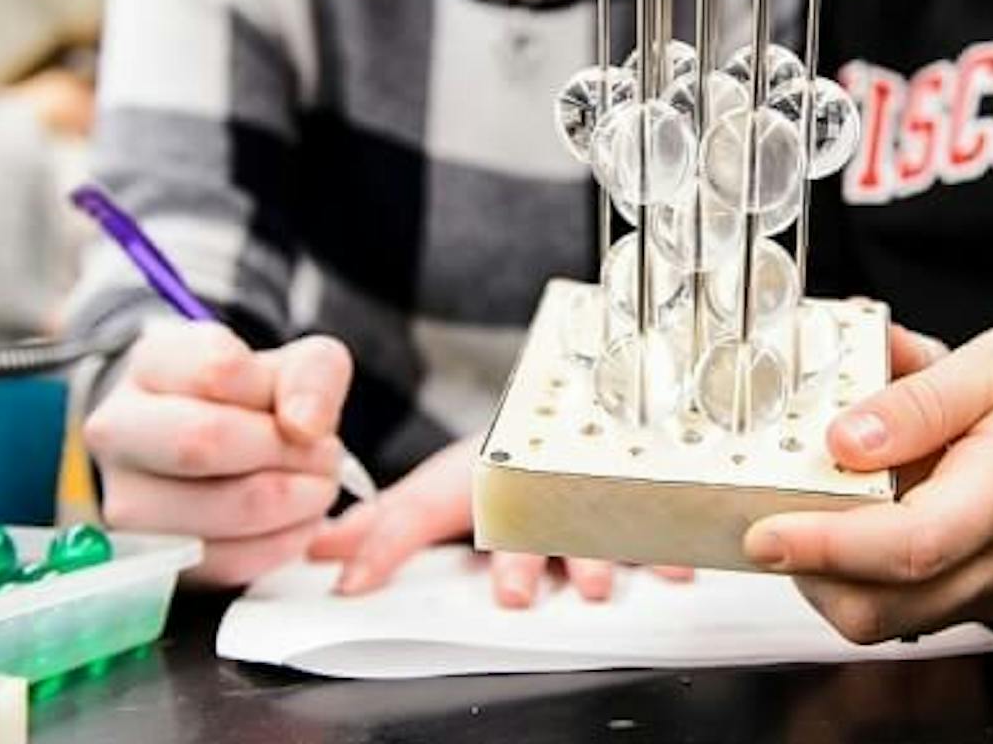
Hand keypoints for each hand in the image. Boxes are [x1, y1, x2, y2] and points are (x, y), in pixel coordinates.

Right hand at [82, 322, 352, 586]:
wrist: (215, 453)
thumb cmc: (251, 404)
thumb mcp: (293, 366)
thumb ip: (313, 375)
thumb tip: (306, 425)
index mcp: (153, 365)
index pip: (218, 371)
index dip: (282, 397)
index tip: (307, 415)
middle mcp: (119, 431)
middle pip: (205, 442)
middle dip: (288, 453)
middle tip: (325, 456)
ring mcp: (126, 500)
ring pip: (222, 509)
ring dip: (296, 502)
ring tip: (315, 487)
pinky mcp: (152, 558)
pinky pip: (229, 560)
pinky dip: (284, 542)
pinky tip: (295, 522)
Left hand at [308, 438, 693, 605]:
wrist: (575, 401)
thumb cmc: (507, 459)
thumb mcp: (442, 486)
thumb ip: (387, 525)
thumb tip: (320, 551)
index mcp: (477, 479)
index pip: (422, 507)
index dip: (387, 542)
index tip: (354, 581)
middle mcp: (532, 488)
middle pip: (520, 520)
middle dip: (519, 557)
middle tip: (513, 592)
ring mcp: (584, 499)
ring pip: (589, 523)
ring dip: (594, 555)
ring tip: (593, 586)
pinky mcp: (629, 509)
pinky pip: (652, 526)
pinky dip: (666, 549)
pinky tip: (672, 572)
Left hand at [743, 319, 992, 642]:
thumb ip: (916, 401)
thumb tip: (843, 441)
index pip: (910, 547)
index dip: (828, 547)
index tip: (766, 534)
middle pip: (886, 606)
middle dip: (811, 573)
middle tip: (766, 518)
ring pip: (889, 617)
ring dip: (831, 576)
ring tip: (816, 504)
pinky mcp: (985, 592)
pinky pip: (908, 605)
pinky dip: (863, 573)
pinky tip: (858, 514)